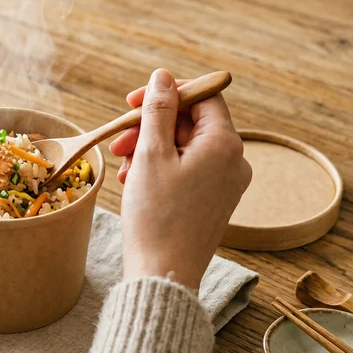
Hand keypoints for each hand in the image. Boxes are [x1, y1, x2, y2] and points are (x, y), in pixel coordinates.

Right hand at [110, 69, 250, 289]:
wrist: (164, 274)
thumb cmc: (157, 216)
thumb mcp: (151, 154)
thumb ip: (158, 111)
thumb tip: (163, 78)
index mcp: (225, 144)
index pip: (203, 96)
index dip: (167, 92)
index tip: (133, 102)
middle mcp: (234, 161)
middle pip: (191, 123)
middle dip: (151, 127)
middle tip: (119, 140)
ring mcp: (226, 183)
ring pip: (185, 148)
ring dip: (151, 150)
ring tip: (123, 167)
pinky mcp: (214, 202)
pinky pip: (188, 171)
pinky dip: (160, 170)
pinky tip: (135, 183)